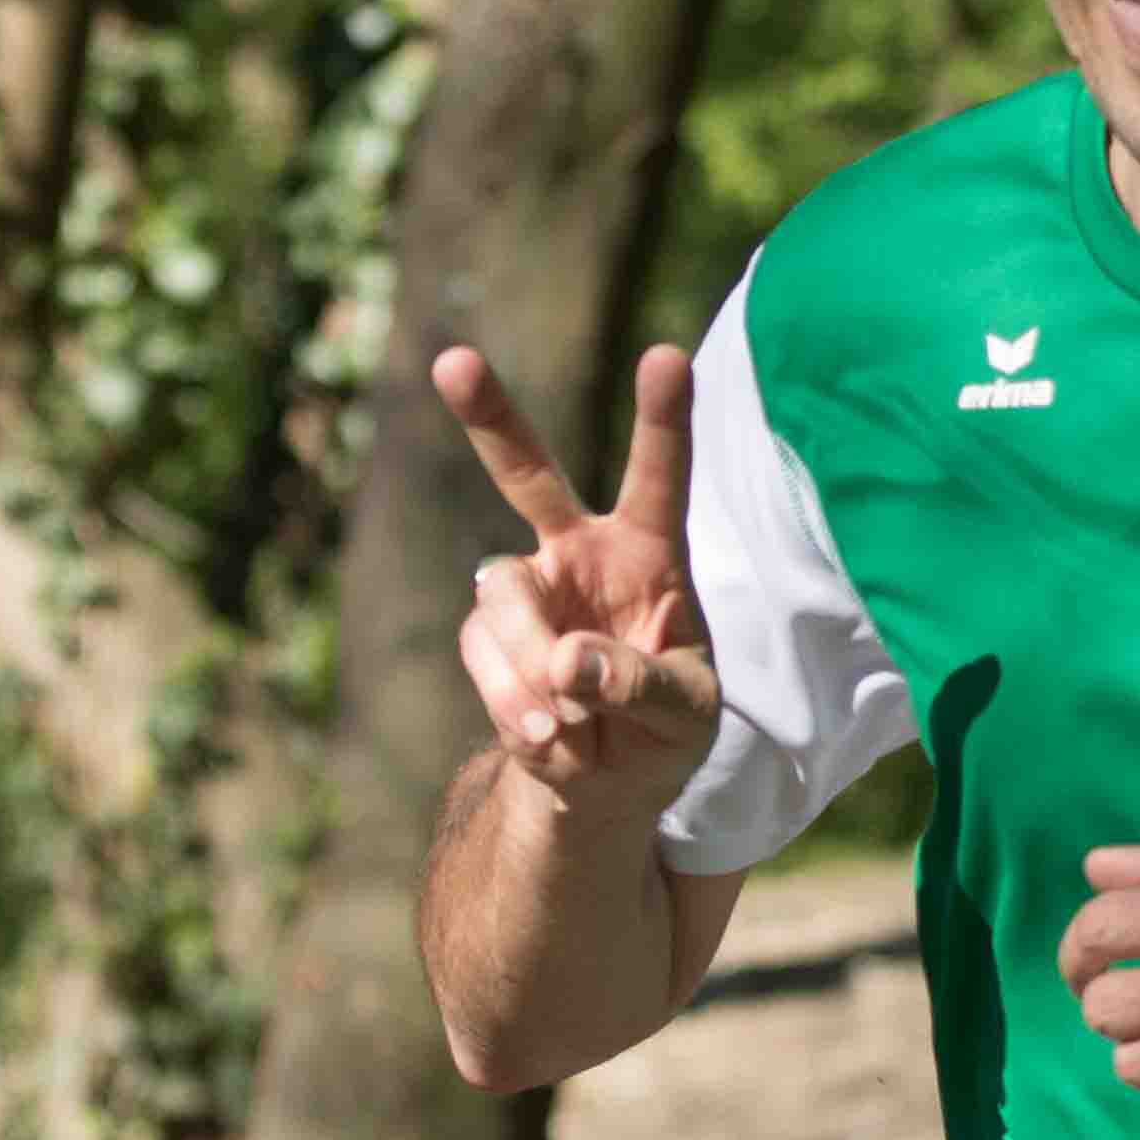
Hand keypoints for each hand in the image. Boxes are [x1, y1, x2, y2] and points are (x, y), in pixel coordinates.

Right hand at [444, 345, 721, 825]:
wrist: (608, 783)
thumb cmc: (666, 728)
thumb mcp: (686, 714)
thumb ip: (640, 683)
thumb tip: (565, 662)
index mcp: (651, 548)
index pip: (660, 475)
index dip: (662, 418)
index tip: (666, 357)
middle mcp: (580, 550)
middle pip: (526, 471)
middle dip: (489, 417)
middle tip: (452, 361)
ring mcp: (526, 590)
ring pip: (502, 594)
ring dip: (532, 661)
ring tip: (570, 722)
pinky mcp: (486, 636)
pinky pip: (484, 656)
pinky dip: (516, 706)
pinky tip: (551, 736)